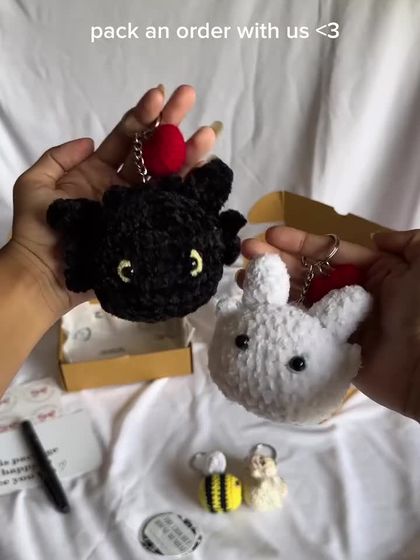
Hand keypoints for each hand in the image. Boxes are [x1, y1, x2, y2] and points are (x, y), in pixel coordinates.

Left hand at [8, 84, 217, 318]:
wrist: (46, 276)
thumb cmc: (38, 230)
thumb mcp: (36, 185)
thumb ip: (58, 158)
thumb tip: (91, 140)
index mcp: (96, 171)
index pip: (124, 138)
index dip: (142, 116)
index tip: (160, 94)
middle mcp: (122, 186)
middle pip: (151, 151)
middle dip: (170, 124)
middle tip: (190, 97)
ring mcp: (137, 207)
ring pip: (166, 176)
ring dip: (187, 154)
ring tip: (207, 135)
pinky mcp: (146, 228)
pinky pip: (170, 206)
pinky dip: (189, 190)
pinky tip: (205, 173)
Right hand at [241, 227, 419, 421]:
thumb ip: (408, 242)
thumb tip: (377, 237)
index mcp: (374, 274)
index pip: (329, 252)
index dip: (300, 242)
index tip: (271, 234)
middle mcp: (351, 296)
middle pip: (308, 273)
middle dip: (276, 259)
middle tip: (246, 252)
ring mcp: (337, 324)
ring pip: (299, 300)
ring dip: (271, 287)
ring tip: (243, 278)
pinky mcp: (328, 350)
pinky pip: (300, 330)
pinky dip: (278, 319)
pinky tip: (255, 309)